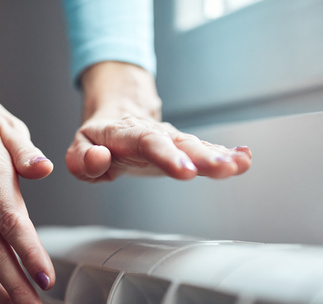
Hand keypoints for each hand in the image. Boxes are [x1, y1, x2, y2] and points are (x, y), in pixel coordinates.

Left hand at [65, 62, 251, 181]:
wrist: (117, 114)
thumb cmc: (98, 138)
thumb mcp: (78, 149)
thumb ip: (82, 159)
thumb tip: (100, 158)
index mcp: (126, 135)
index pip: (147, 144)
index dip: (168, 157)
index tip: (186, 172)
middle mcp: (153, 134)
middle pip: (179, 143)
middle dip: (202, 157)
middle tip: (222, 169)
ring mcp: (171, 140)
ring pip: (195, 146)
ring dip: (219, 156)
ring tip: (240, 164)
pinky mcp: (183, 148)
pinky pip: (205, 149)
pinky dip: (226, 154)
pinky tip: (244, 159)